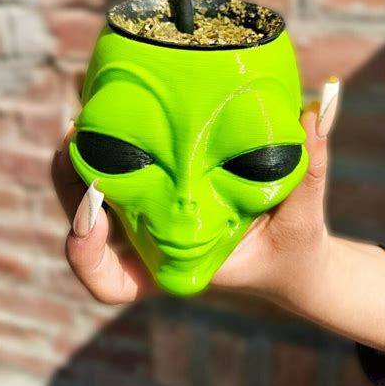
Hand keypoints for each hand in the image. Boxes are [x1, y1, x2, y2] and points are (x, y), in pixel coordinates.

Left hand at [51, 79, 337, 305]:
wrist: (294, 252)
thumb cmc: (293, 246)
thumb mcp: (304, 218)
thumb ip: (310, 170)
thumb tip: (312, 112)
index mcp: (176, 267)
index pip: (112, 282)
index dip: (88, 255)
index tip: (93, 212)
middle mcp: (156, 242)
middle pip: (87, 227)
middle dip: (72, 183)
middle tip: (74, 139)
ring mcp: (156, 213)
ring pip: (96, 191)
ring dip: (82, 155)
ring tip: (85, 113)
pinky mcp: (166, 183)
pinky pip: (126, 164)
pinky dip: (115, 138)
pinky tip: (119, 103)